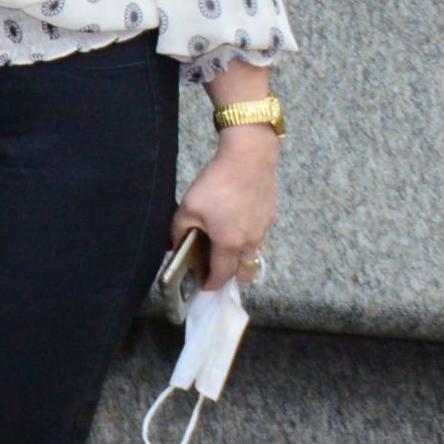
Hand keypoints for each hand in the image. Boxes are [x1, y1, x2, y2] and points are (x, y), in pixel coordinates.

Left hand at [171, 127, 278, 288]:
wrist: (248, 158)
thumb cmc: (216, 183)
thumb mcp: (188, 207)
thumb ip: (179, 229)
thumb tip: (175, 243)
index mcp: (229, 243)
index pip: (222, 274)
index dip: (211, 283)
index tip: (203, 285)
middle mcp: (250, 241)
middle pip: (244, 271)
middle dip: (230, 276)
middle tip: (215, 269)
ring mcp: (263, 229)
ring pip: (253, 255)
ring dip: (240, 258)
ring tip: (223, 247)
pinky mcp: (269, 216)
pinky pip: (258, 237)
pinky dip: (247, 240)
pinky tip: (233, 224)